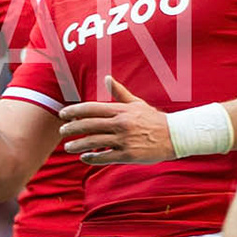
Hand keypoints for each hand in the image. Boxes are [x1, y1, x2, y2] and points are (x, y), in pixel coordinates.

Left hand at [58, 77, 172, 164]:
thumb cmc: (154, 119)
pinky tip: (84, 157)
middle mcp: (121, 124)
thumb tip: (106, 78)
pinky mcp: (128, 155)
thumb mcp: (137, 103)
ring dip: (78, 145)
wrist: (175, 136)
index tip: (62, 114)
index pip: (91, 109)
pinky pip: (105, 157)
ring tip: (68, 147)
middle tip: (62, 132)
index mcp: (121, 110)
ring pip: (94, 142)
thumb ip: (119, 92)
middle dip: (72, 129)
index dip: (74, 111)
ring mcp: (124, 140)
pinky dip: (92, 158)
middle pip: (89, 125)